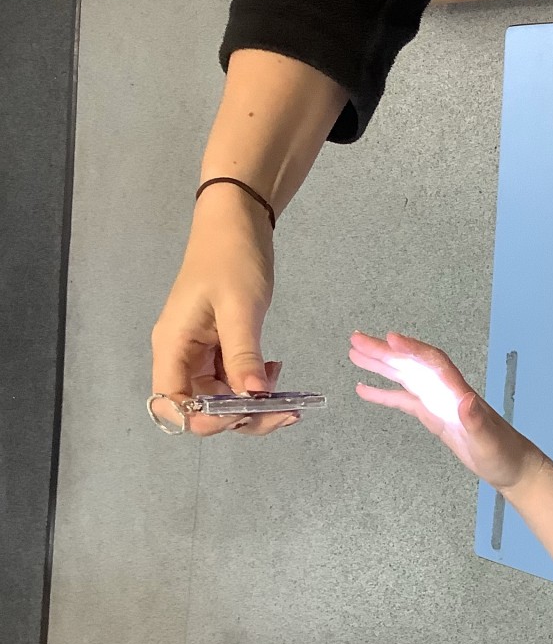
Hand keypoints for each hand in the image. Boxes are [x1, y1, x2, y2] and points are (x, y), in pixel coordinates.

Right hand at [150, 187, 293, 434]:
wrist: (236, 224)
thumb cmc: (231, 257)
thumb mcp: (239, 306)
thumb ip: (243, 353)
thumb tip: (253, 395)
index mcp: (173, 347)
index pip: (174, 405)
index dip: (207, 420)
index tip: (247, 413)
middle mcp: (181, 356)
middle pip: (201, 409)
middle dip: (241, 417)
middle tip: (286, 412)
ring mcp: (200, 353)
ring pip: (221, 398)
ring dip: (253, 404)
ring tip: (288, 396)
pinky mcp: (219, 347)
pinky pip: (234, 380)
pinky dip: (256, 384)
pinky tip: (276, 370)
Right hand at [349, 331, 542, 490]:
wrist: (512, 467)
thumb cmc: (503, 454)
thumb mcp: (490, 442)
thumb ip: (477, 422)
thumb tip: (466, 400)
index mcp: (458, 393)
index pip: (434, 363)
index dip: (413, 350)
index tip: (390, 339)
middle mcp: (446, 392)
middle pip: (413, 364)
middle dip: (385, 351)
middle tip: (357, 340)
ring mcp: (438, 402)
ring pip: (405, 377)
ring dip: (381, 365)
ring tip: (355, 354)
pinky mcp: (433, 415)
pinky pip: (404, 399)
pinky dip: (384, 393)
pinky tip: (365, 389)